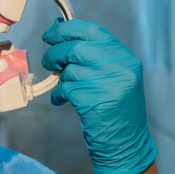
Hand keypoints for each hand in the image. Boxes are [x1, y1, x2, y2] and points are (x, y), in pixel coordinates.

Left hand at [42, 19, 157, 173]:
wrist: (126, 144)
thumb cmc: (115, 110)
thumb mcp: (114, 77)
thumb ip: (95, 57)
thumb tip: (60, 33)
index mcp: (125, 58)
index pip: (92, 31)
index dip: (67, 29)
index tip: (51, 33)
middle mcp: (120, 67)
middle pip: (76, 48)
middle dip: (56, 53)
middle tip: (48, 61)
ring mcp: (108, 84)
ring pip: (69, 70)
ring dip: (59, 79)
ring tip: (63, 88)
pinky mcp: (93, 101)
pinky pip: (65, 89)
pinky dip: (59, 94)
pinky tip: (62, 101)